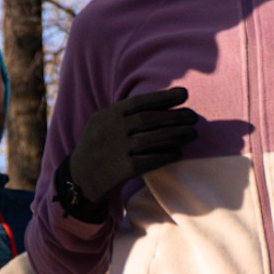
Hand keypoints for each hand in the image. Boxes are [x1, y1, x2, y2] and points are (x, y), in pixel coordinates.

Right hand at [58, 88, 198, 221]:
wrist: (79, 179)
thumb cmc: (97, 147)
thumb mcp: (101, 123)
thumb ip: (123, 113)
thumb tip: (161, 104)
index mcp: (108, 115)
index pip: (140, 102)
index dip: (164, 97)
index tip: (184, 94)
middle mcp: (113, 130)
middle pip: (150, 120)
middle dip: (175, 116)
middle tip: (194, 116)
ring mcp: (118, 149)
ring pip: (153, 139)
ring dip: (177, 135)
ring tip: (193, 133)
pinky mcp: (124, 169)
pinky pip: (151, 160)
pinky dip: (167, 155)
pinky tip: (178, 152)